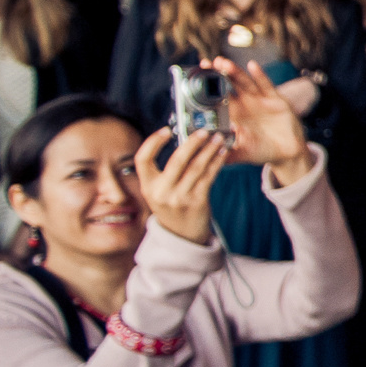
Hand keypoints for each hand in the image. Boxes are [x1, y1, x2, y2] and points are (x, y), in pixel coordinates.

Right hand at [134, 125, 224, 245]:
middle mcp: (161, 191)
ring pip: (196, 167)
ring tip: (218, 137)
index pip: (142, 159)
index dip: (152, 142)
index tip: (166, 130)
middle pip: (177, 160)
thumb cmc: (173, 206)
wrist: (182, 236)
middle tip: (203, 130)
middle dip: (192, 142)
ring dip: (209, 149)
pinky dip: (217, 162)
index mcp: (148, 186)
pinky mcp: (197, 201)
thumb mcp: (159, 191)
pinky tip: (223, 152)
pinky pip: (209, 176)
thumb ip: (165, 172)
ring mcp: (180, 197)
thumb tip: (186, 141)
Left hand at [210, 60, 313, 187]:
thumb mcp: (241, 154)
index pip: (218, 96)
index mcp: (234, 114)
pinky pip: (267, 86)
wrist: (286, 154)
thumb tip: (207, 156)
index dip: (208, 87)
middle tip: (207, 63)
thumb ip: (225, 154)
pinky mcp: (276, 100)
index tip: (196, 79)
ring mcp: (260, 100)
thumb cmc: (262, 151)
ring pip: (245, 82)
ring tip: (223, 63)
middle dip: (219, 73)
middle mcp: (246, 104)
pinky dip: (260, 76)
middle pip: (230, 84)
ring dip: (234, 72)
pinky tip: (252, 66)